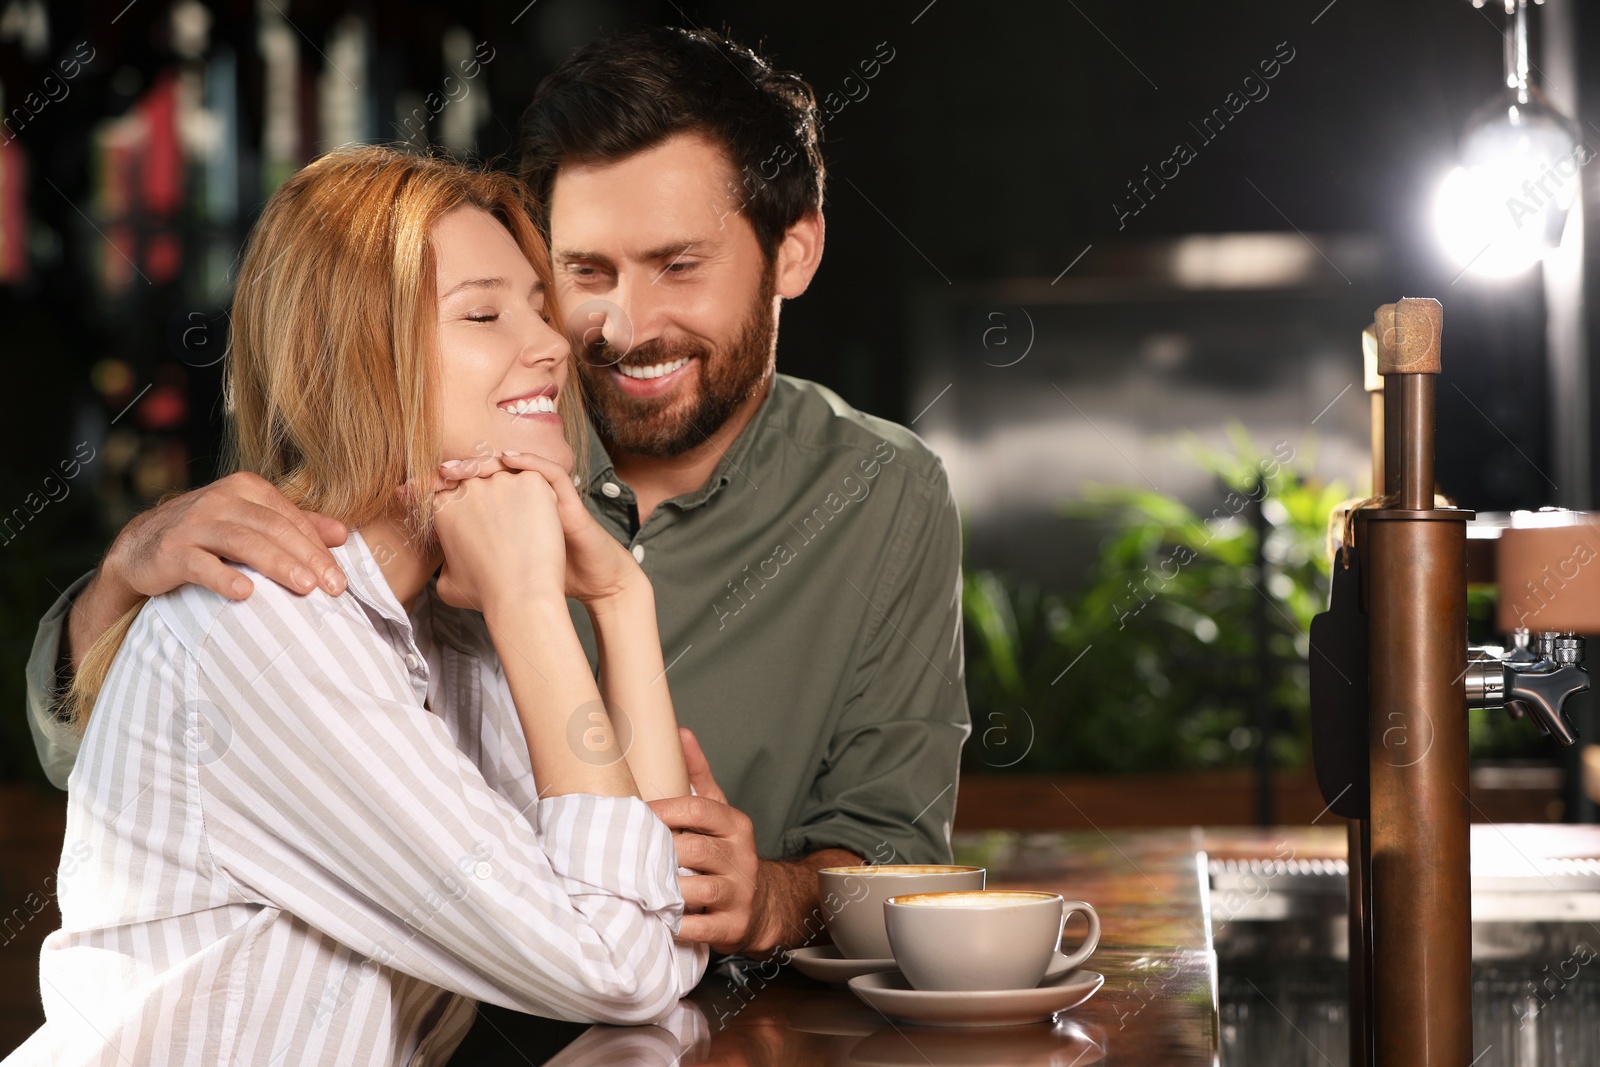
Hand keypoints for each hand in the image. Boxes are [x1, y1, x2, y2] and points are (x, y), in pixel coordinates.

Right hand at [103, 471, 346, 600]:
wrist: (141, 547)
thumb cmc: (208, 535)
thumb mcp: (250, 522)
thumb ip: (296, 525)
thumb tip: (343, 534)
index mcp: (245, 488)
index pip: (291, 518)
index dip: (319, 548)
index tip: (340, 579)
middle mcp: (220, 499)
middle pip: (273, 528)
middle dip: (308, 558)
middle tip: (333, 587)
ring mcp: (194, 524)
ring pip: (243, 542)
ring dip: (278, 565)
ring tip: (306, 587)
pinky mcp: (171, 551)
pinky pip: (201, 564)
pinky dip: (225, 578)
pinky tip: (246, 593)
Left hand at [439, 451, 641, 607]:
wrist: (586, 582)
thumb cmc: (544, 578)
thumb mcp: (494, 575)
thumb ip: (469, 570)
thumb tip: (438, 572)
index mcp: (502, 512)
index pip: (466, 489)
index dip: (437, 486)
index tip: (408, 492)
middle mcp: (520, 498)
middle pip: (483, 471)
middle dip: (457, 470)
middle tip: (436, 473)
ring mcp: (542, 495)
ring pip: (511, 466)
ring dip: (484, 462)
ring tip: (462, 468)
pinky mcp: (565, 497)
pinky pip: (547, 470)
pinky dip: (528, 461)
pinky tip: (508, 461)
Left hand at [648, 729, 769, 952]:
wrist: (761, 904)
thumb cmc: (726, 853)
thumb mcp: (718, 812)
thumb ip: (698, 775)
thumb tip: (680, 732)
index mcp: (735, 825)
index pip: (699, 810)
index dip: (664, 811)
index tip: (635, 814)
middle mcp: (742, 857)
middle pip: (696, 850)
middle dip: (660, 853)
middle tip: (625, 854)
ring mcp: (740, 893)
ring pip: (699, 890)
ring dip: (665, 891)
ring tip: (636, 887)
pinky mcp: (734, 926)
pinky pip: (701, 927)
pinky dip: (677, 925)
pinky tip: (657, 919)